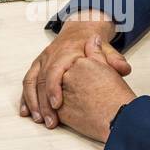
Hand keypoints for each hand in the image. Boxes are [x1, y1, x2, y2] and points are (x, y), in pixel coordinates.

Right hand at [21, 11, 130, 128]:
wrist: (81, 28)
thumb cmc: (93, 43)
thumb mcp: (107, 49)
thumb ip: (114, 60)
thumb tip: (124, 69)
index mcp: (67, 52)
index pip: (56, 70)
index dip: (54, 88)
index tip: (57, 105)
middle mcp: (51, 55)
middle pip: (42, 80)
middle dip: (43, 102)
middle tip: (50, 121)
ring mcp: (42, 60)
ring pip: (31, 81)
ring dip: (32, 101)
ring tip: (38, 119)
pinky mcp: (37, 65)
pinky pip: (28, 81)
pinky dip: (25, 97)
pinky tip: (25, 111)